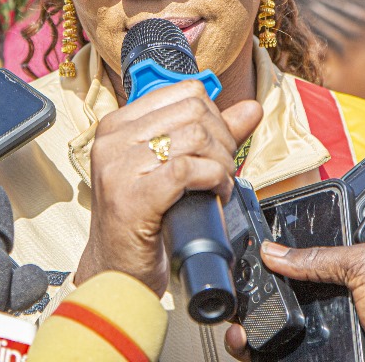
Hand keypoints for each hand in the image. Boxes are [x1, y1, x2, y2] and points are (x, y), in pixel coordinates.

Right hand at [76, 80, 262, 295]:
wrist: (117, 271)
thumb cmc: (143, 220)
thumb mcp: (172, 168)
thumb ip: (211, 135)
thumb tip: (251, 108)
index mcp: (118, 125)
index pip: (185, 92)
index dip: (215, 117)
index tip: (217, 146)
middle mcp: (112, 140)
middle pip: (194, 111)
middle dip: (223, 140)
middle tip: (222, 169)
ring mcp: (118, 168)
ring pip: (194, 137)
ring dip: (221, 162)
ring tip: (219, 183)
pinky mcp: (132, 197)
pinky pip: (188, 170)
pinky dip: (214, 180)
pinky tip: (214, 195)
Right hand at [225, 242, 364, 361]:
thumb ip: (320, 256)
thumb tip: (273, 251)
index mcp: (332, 278)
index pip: (289, 267)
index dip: (265, 266)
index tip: (245, 263)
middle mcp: (320, 308)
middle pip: (271, 301)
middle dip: (247, 300)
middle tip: (236, 298)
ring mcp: (314, 339)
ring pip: (266, 333)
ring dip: (244, 329)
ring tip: (236, 328)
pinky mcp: (311, 359)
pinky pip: (275, 357)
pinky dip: (255, 353)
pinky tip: (246, 345)